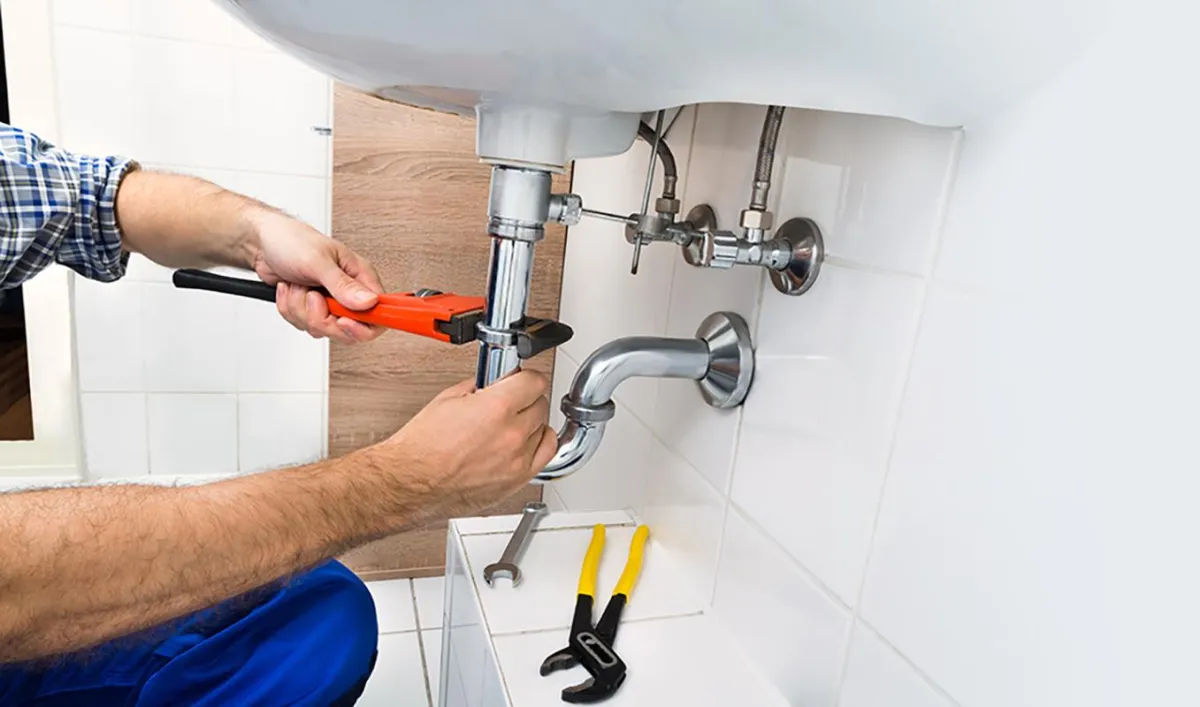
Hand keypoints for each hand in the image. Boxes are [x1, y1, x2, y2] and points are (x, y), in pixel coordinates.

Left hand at [248, 209, 384, 343]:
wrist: (262, 242)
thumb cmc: (291, 240)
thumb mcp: (318, 261)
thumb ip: (343, 285)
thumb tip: (369, 302)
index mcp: (359, 276)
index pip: (379, 312)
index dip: (364, 324)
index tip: (343, 319)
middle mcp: (348, 292)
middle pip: (348, 329)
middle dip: (322, 317)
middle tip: (312, 297)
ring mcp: (329, 303)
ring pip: (322, 329)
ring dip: (301, 310)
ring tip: (298, 287)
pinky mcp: (312, 309)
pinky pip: (304, 325)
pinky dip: (290, 310)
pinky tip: (290, 290)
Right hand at [365, 372, 557, 519]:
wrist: (409, 483)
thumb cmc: (421, 447)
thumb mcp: (448, 399)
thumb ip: (480, 387)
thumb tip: (494, 382)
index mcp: (496, 408)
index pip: (535, 381)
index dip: (526, 377)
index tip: (521, 379)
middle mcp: (512, 435)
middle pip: (541, 405)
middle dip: (526, 399)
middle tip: (510, 401)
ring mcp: (516, 461)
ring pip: (544, 430)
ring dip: (531, 424)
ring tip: (513, 423)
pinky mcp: (515, 482)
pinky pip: (543, 457)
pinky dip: (536, 446)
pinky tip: (525, 442)